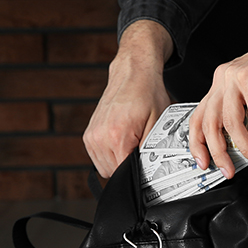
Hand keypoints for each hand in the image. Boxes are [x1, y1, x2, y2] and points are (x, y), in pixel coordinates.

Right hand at [83, 20, 173, 177]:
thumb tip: (151, 170)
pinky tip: (123, 141)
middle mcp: (99, 137)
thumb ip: (152, 150)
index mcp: (117, 135)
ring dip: (119, 162)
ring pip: (105, 168)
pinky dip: (111, 155)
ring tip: (132, 143)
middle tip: (142, 150)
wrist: (133, 73)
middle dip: (130, 167)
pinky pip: (99, 158)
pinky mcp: (88, 135)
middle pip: (114, 174)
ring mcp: (91, 137)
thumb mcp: (158, 123)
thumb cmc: (148, 94)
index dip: (138, 174)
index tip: (147, 168)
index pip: (124, 173)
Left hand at [188, 0, 247, 176]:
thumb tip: (245, 148)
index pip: (198, 118)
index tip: (204, 162)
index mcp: (220, 84)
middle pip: (210, 123)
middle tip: (230, 170)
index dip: (198, 143)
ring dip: (246, 147)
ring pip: (231, 122)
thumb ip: (247, 121)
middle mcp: (222, 79)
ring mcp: (234, 77)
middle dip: (219, 153)